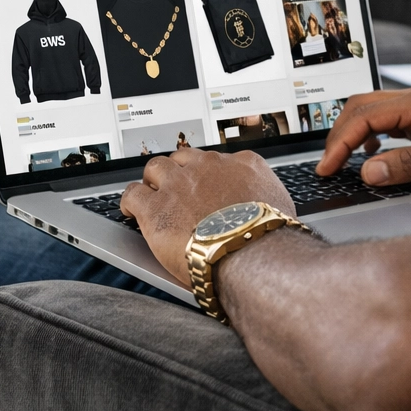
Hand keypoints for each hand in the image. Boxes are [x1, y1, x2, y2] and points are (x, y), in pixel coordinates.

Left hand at [120, 148, 295, 286]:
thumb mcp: (281, 205)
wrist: (251, 253)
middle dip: (178, 171)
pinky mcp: (155, 208)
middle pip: (184, 157)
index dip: (208, 173)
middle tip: (176, 188)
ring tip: (151, 193)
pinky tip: (129, 208)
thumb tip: (269, 204)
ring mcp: (179, 184)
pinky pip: (132, 194)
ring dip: (153, 180)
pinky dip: (129, 200)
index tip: (206, 184)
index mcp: (242, 164)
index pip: (218, 158)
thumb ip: (268, 195)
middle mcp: (209, 167)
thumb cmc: (270, 237)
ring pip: (155, 168)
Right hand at [316, 87, 410, 186]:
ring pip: (372, 113)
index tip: (328, 166)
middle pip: (361, 108)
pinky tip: (373, 155)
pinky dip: (370, 136)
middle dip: (338, 135)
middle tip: (327, 166)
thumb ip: (409, 165)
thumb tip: (369, 171)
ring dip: (352, 134)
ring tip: (341, 162)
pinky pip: (387, 122)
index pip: (365, 116)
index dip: (340, 142)